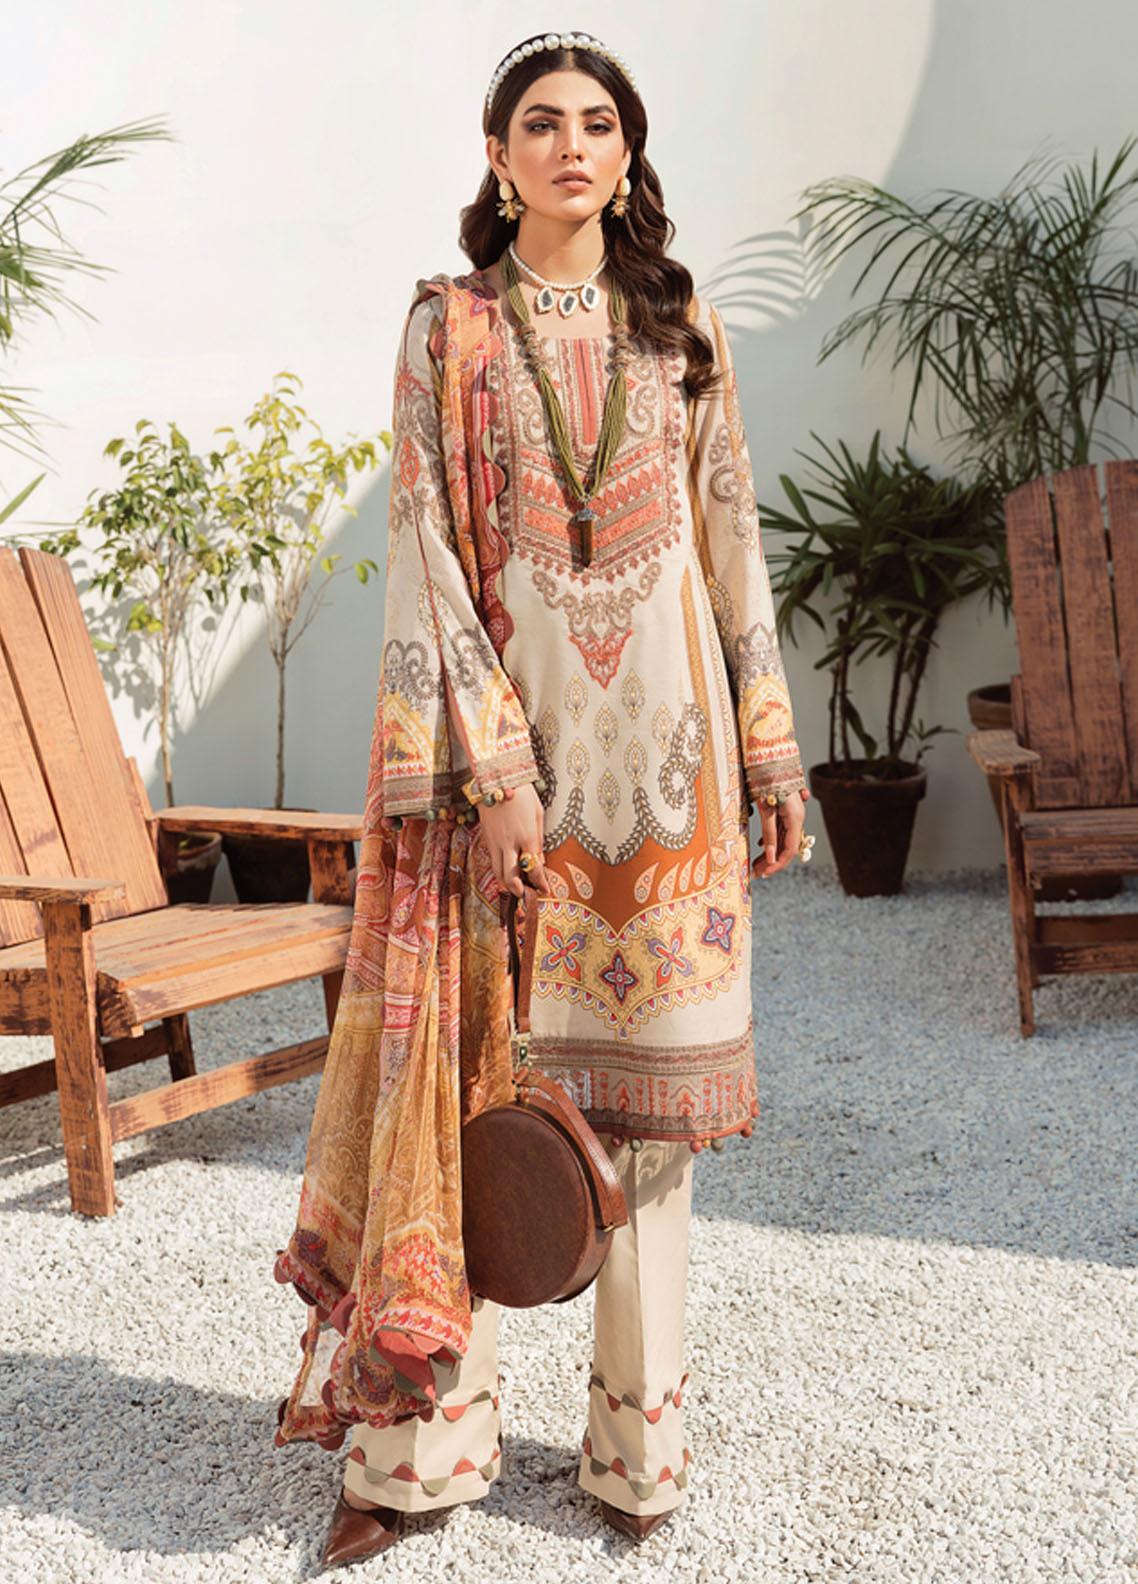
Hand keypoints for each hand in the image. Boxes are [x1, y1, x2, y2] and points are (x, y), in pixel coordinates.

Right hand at [476, 783, 553, 897]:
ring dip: (506, 884)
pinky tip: (507, 869)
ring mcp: (495, 841)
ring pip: (497, 872)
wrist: (498, 777)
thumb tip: (539, 861)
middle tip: (526, 895)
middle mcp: (509, 843)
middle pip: (510, 878)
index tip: (545, 890)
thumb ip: (539, 840)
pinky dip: (499, 869)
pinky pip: (493, 860)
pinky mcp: (486, 837)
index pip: (533, 868)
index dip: (540, 883)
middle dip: (518, 891)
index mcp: (526, 836)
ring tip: (516, 887)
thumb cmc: (522, 793)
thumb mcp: (538, 814)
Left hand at [752, 787, 809, 879]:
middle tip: (754, 872)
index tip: (763, 874)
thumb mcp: (766, 809)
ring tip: (754, 862)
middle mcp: (796, 817)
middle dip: (770, 861)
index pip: (789, 850)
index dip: (777, 864)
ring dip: (769, 852)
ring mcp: (791, 812)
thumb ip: (769, 833)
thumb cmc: (768, 780)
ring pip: (782, 838)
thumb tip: (770, 857)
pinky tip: (760, 845)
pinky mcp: (783, 808)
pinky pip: (779, 829)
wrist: (770, 756)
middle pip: (785, 846)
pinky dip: (769, 839)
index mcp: (795, 818)